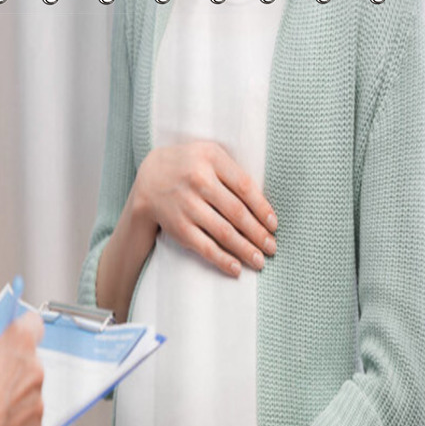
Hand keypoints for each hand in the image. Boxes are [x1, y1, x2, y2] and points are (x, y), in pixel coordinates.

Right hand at [0, 312, 44, 425]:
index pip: (32, 324)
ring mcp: (38, 405)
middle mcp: (36, 374)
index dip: (23, 327)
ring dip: (13, 400)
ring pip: (28, 396)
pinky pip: (26, 425)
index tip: (16, 331)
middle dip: (13, 370)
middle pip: (29, 365)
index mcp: (19, 348)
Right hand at [132, 141, 277, 276]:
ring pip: (224, 232)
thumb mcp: (210, 157)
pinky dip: (222, 259)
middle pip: (237, 212)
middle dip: (258, 233)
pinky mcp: (178, 226)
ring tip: (260, 261)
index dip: (262, 208)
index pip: (245, 187)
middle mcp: (198, 180)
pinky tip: (236, 269)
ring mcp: (186, 204)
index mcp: (211, 158)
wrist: (151, 178)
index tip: (274, 225)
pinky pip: (204, 247)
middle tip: (272, 247)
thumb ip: (234, 174)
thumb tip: (263, 209)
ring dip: (245, 250)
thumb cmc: (191, 168)